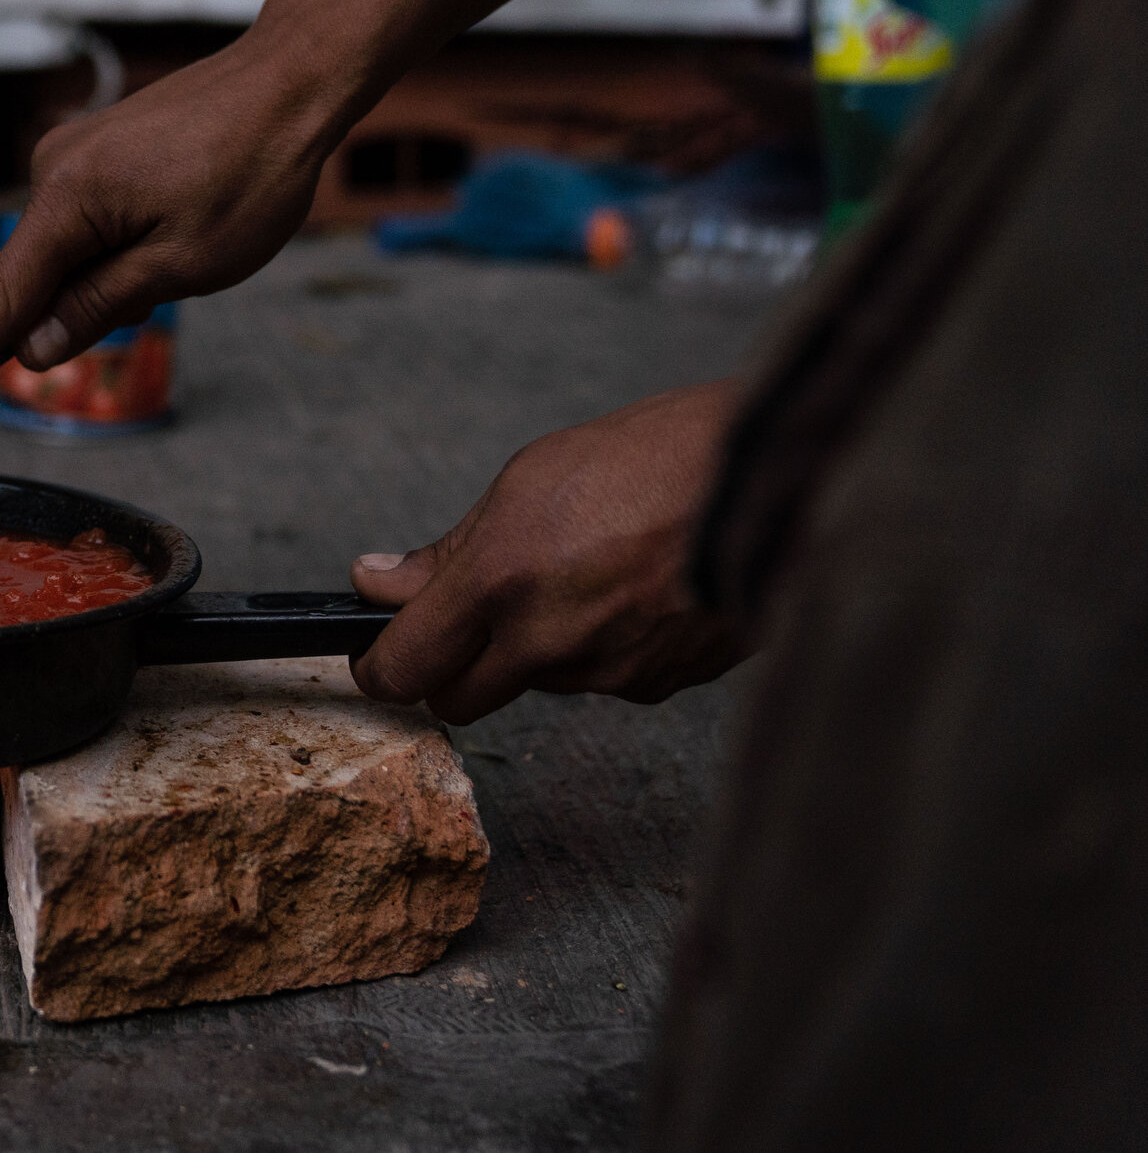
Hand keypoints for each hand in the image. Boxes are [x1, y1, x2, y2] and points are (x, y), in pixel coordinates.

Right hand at [0, 0, 373, 417]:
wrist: (291, 79)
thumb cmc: (253, 172)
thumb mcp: (187, 262)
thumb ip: (102, 306)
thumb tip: (32, 349)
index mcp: (69, 201)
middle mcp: (50, 171)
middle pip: (40, 282)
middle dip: (92, 305)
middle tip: (180, 266)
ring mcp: (69, 155)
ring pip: (71, 254)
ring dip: (119, 269)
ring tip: (197, 225)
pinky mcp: (91, 150)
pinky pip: (88, 223)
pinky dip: (123, 241)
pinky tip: (183, 211)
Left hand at [348, 380, 751, 724]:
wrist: (779, 483)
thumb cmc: (657, 458)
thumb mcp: (530, 478)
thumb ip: (449, 550)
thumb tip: (378, 580)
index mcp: (500, 581)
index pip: (405, 668)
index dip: (382, 668)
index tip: (379, 654)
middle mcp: (547, 641)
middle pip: (459, 700)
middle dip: (453, 669)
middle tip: (471, 619)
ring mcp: (606, 673)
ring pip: (537, 684)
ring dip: (538, 649)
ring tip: (585, 574)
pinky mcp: (659, 687)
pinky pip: (602, 680)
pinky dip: (601, 649)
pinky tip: (634, 594)